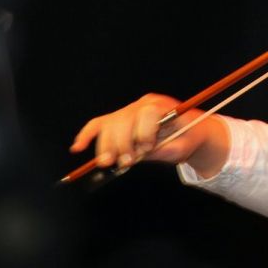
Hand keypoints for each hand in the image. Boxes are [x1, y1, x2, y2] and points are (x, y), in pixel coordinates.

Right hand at [69, 92, 228, 176]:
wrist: (189, 130)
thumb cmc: (187, 138)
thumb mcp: (183, 147)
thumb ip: (165, 150)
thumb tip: (143, 155)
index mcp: (162, 106)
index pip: (147, 114)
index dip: (144, 133)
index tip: (147, 148)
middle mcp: (143, 104)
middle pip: (123, 119)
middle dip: (122, 142)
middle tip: (126, 162)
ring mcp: (129, 110)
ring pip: (109, 124)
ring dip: (106, 145)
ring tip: (108, 162)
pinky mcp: (119, 119)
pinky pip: (99, 124)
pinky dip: (87, 135)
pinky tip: (78, 147)